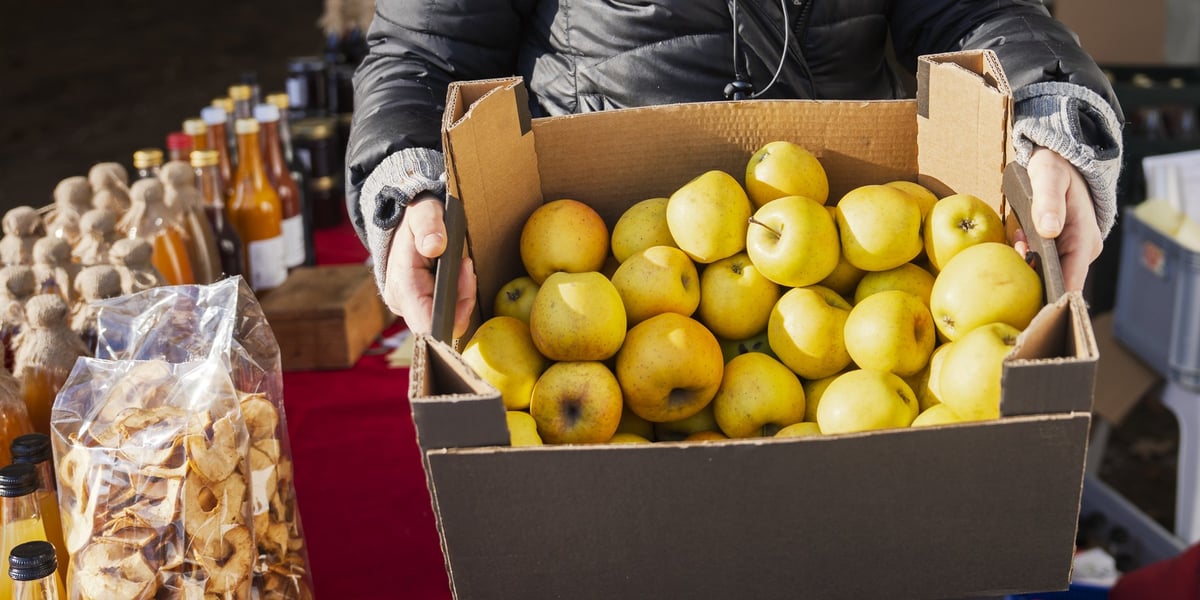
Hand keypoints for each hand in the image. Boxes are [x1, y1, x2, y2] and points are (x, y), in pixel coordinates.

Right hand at [382, 192, 476, 337]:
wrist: (403, 221)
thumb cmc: (416, 216)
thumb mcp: (423, 212)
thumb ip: (428, 226)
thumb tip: (433, 246)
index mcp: (403, 286)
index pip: (429, 327)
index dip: (456, 314)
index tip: (466, 276)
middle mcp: (402, 304)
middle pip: (445, 322)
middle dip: (463, 296)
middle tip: (465, 264)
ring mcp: (409, 307)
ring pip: (448, 318)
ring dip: (462, 294)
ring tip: (461, 264)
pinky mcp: (418, 306)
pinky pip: (446, 311)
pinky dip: (458, 294)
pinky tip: (456, 274)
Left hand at [1011, 147, 1102, 291]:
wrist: (1059, 160)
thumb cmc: (1056, 166)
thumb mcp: (1049, 176)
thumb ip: (1048, 200)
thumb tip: (1049, 230)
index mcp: (1085, 241)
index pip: (1071, 282)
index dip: (1052, 298)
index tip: (1028, 302)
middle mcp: (1081, 252)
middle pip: (1054, 281)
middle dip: (1031, 276)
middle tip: (1017, 250)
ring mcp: (1070, 251)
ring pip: (1044, 272)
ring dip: (1025, 263)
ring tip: (1019, 238)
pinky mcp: (1058, 248)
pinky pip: (1039, 261)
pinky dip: (1025, 254)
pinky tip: (1019, 238)